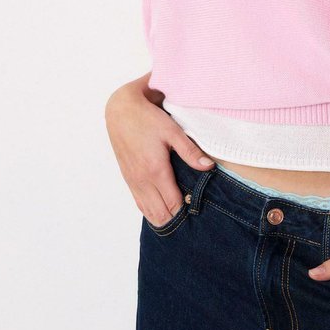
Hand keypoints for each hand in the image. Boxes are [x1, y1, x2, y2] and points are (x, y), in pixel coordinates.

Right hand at [105, 76, 215, 227]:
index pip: (173, 204)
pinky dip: (151, 211)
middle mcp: (142, 180)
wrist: (121, 111)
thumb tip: (208, 166)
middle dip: (176, 218)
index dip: (186, 210)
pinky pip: (139, 203)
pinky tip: (162, 210)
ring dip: (163, 217)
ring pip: (148, 212)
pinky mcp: (128, 178)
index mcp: (155, 170)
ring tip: (179, 215)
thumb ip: (190, 151)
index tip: (198, 208)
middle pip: (160, 214)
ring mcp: (133, 181)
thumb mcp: (173, 131)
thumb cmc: (147, 119)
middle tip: (191, 215)